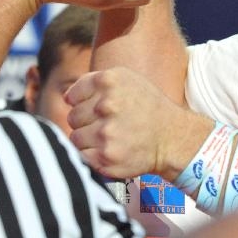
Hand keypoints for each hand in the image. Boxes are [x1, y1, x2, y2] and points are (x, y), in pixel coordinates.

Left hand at [64, 67, 209, 178]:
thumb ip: (93, 81)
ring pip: (75, 138)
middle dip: (85, 123)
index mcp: (109, 81)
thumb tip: (66, 97)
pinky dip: (93, 156)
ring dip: (88, 140)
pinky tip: (110, 150)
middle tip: (107, 125)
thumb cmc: (145, 106)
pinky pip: (83, 156)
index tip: (98, 110)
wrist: (171, 138)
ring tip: (109, 138)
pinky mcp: (107, 157)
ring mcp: (106, 132)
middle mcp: (107, 105)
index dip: (82, 104)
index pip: (72, 96)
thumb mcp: (126, 80)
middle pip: (72, 118)